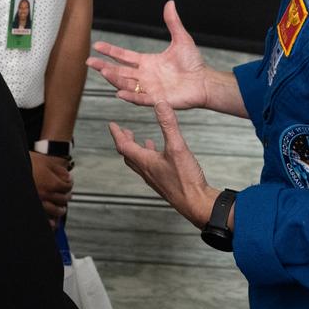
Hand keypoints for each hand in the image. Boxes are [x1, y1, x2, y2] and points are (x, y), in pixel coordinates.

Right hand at [28, 151, 72, 225]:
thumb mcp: (46, 162)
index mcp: (51, 183)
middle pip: (63, 198)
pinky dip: (50, 222)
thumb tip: (68, 177)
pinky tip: (53, 222)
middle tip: (67, 194)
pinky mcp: (32, 208)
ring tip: (61, 208)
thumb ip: (60, 170)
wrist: (11, 168)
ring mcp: (39, 203)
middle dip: (66, 195)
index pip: (67, 186)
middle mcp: (46, 195)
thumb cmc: (28, 164)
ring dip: (61, 210)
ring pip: (56, 211)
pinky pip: (44, 219)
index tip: (68, 182)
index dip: (69, 183)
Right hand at [87, 0, 208, 109]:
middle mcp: (145, 76)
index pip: (124, 56)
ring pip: (127, 84)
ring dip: (114, 79)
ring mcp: (150, 88)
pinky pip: (141, 99)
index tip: (96, 45)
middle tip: (89, 62)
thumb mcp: (181, 39)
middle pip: (120, 71)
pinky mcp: (158, 99)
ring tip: (103, 71)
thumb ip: (172, 22)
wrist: (205, 81)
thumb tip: (170, 3)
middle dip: (104, 66)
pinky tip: (120, 92)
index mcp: (147, 62)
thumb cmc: (194, 63)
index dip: (110, 51)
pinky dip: (130, 96)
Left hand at [109, 101, 216, 227]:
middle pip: (129, 155)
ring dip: (138, 150)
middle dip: (125, 141)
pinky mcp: (164, 183)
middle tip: (124, 132)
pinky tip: (162, 157)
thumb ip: (169, 125)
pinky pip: (152, 169)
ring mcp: (155, 179)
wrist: (196, 204)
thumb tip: (160, 104)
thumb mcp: (177, 147)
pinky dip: (152, 158)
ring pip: (140, 162)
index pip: (123, 146)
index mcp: (145, 161)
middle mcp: (147, 171)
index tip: (112, 125)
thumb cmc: (185, 180)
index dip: (117, 134)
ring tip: (143, 141)